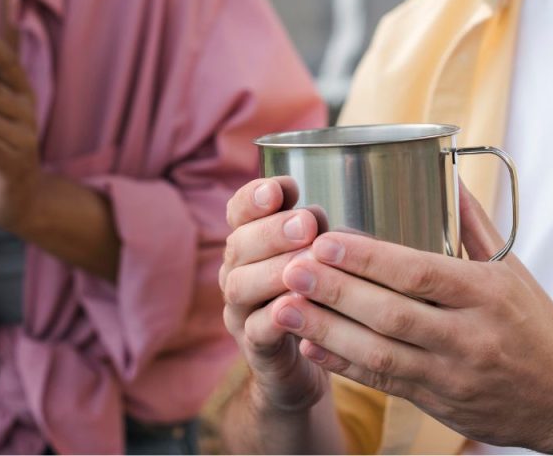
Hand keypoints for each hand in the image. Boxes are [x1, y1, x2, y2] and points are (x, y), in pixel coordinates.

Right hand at [221, 177, 329, 413]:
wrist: (304, 365)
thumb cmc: (313, 298)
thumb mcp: (315, 256)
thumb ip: (311, 233)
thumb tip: (313, 212)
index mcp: (249, 245)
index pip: (238, 212)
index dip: (254, 197)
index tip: (281, 188)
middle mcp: (237, 274)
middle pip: (238, 244)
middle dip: (272, 230)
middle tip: (307, 223)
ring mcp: (241, 313)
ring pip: (242, 286)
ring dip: (274, 270)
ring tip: (306, 262)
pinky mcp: (256, 349)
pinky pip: (258, 331)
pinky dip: (277, 317)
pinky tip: (300, 304)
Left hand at [270, 186, 552, 451]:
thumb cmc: (536, 324)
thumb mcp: (511, 269)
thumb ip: (471, 224)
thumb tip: (443, 171)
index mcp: (486, 294)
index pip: (419, 273)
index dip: (368, 259)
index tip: (326, 240)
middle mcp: (469, 336)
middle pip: (392, 313)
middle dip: (336, 292)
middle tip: (291, 269)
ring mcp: (452, 375)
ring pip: (379, 354)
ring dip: (326, 331)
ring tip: (283, 307)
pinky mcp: (438, 403)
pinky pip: (383, 384)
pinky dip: (342, 365)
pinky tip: (308, 344)